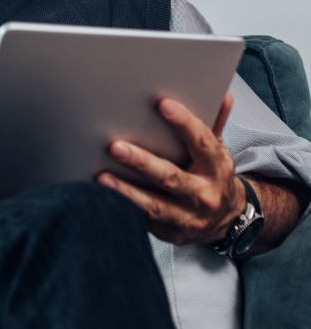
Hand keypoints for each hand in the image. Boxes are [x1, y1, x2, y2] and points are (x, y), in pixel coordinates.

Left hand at [99, 94, 244, 244]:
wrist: (226, 220)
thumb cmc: (211, 176)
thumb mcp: (217, 151)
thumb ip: (214, 124)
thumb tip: (223, 95)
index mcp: (216, 168)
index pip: (202, 142)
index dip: (184, 123)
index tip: (163, 104)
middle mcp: (204, 194)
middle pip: (171, 177)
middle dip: (142, 162)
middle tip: (115, 146)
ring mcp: (188, 218)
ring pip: (155, 205)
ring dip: (126, 191)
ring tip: (101, 176)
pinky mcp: (171, 233)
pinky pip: (144, 221)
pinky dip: (124, 209)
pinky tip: (102, 198)